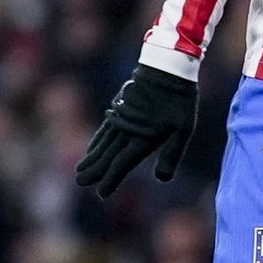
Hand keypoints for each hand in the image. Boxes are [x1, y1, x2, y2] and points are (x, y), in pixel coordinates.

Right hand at [74, 64, 197, 196]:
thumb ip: (171, 154)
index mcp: (142, 138)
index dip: (111, 180)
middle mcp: (127, 130)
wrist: (166, 68)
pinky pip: (104, 128)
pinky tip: (92, 147)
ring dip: (92, 156)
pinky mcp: (119, 106)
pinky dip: (96, 139)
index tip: (101, 194)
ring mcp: (120, 117)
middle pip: (107, 155)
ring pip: (102, 142)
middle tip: (79, 182)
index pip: (121, 164)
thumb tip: (162, 179)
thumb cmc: (179, 101)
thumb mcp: (183, 129)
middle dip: (94, 170)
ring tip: (80, 169)